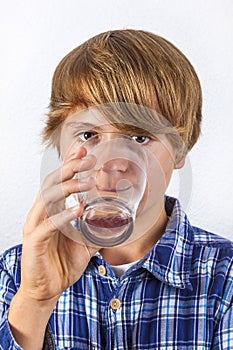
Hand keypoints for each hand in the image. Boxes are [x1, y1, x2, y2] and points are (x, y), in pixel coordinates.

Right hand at [20, 147, 97, 301]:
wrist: (47, 290)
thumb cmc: (62, 264)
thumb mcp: (85, 243)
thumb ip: (96, 230)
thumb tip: (115, 222)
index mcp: (52, 210)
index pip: (59, 180)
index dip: (70, 163)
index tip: (84, 149)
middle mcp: (41, 213)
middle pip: (52, 183)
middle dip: (70, 168)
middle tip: (88, 159)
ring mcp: (35, 226)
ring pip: (48, 198)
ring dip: (67, 187)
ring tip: (87, 181)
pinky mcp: (34, 242)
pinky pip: (48, 225)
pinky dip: (63, 216)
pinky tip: (78, 209)